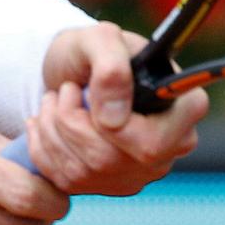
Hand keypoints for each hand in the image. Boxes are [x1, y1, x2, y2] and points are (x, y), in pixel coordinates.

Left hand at [29, 23, 207, 195]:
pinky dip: (42, 146)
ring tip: (52, 100)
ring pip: (82, 171)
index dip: (111, 125)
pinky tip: (44, 122)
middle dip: (69, 121)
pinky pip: (64, 180)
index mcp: (183, 110)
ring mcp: (137, 172)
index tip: (84, 92)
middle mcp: (168, 149)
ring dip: (51, 129)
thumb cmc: (94, 51)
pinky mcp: (107, 186)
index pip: (152, 142)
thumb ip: (112, 66)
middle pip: (108, 159)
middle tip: (64, 91)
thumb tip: (113, 118)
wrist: (72, 71)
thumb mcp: (100, 38)